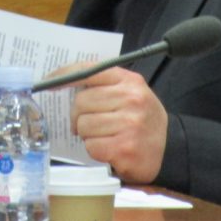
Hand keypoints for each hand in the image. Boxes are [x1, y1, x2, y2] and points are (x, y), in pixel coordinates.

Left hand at [67, 66, 167, 182]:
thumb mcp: (130, 92)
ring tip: (103, 136)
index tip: (49, 82)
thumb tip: (62, 83)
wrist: (171, 148)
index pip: (89, 71)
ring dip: (87, 134)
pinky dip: (95, 150)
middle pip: (81, 102)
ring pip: (83, 125)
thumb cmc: (141, 118)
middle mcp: (131, 99)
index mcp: (129, 80)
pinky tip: (109, 149)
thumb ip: (103, 85)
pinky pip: (91, 146)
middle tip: (89, 123)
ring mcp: (130, 124)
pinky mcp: (125, 148)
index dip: (65, 75)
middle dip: (78, 115)